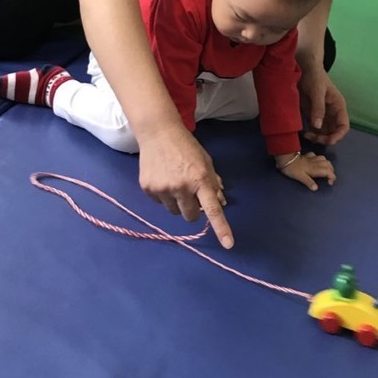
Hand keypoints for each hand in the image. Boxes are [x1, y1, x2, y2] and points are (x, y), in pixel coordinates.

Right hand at [138, 125, 233, 248]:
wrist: (158, 132)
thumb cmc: (186, 146)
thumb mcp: (205, 161)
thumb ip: (212, 183)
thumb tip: (220, 202)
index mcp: (200, 179)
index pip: (213, 209)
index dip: (221, 228)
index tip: (228, 244)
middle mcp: (182, 187)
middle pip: (191, 216)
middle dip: (193, 208)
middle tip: (190, 193)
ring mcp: (163, 189)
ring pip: (175, 211)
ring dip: (177, 202)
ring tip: (174, 181)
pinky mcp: (149, 189)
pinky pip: (160, 203)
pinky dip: (163, 195)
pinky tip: (162, 178)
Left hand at [275, 151, 335, 190]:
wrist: (286, 159)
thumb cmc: (293, 170)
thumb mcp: (300, 177)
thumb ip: (309, 182)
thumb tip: (316, 188)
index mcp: (315, 169)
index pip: (328, 172)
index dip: (332, 177)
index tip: (329, 183)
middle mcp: (316, 162)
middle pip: (328, 164)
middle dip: (331, 171)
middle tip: (329, 177)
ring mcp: (312, 158)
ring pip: (324, 159)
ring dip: (327, 164)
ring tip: (325, 170)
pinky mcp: (307, 155)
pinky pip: (316, 156)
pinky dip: (318, 159)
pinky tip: (316, 162)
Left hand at [299, 68, 349, 145]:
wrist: (304, 69)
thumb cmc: (315, 77)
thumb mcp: (317, 91)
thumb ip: (318, 108)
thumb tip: (318, 126)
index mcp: (338, 106)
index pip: (343, 126)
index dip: (338, 135)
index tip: (329, 141)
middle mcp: (332, 113)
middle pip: (333, 132)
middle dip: (325, 138)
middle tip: (313, 138)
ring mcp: (323, 115)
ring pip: (324, 132)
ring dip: (317, 137)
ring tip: (307, 135)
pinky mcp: (314, 115)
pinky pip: (315, 128)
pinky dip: (311, 133)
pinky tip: (304, 133)